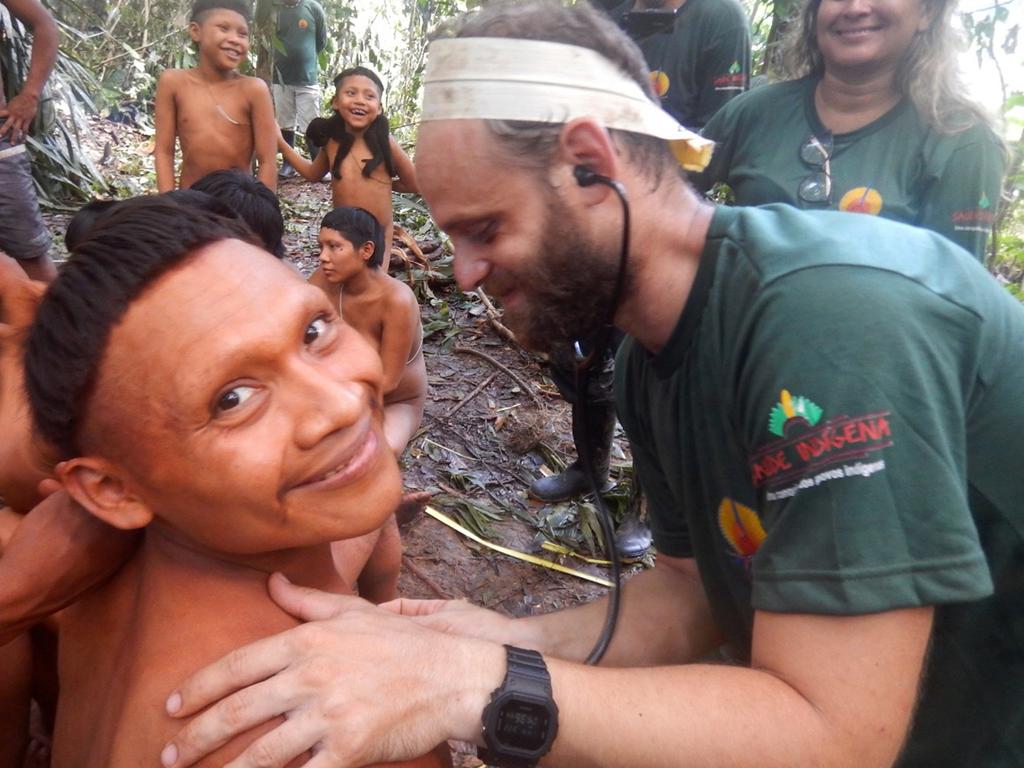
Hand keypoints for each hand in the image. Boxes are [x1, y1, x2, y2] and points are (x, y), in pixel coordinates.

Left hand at [0, 91, 39, 143]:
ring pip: (17, 129)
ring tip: (12, 143)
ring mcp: (21, 118)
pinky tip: (23, 141)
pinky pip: (25, 129)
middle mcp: (14, 115)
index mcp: (8, 110)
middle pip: (8, 125)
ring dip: (14, 137)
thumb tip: (3, 114)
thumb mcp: (11, 104)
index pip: (0, 115)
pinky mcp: (27, 120)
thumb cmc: (19, 99)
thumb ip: (7, 110)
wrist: (30, 97)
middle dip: (3, 131)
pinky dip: (24, 136)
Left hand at [161, 573, 503, 767]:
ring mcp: (329, 714)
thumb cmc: (405, 643)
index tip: (172, 704)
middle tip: (171, 752)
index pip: (238, 664)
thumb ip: (308, 601)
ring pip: (261, 751)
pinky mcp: (349, 749)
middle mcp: (312, 675)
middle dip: (197, 735)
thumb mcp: (356, 612)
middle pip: (238, 709)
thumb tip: (271, 582)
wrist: (455, 674)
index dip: (199, 687)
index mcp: (308, 640)